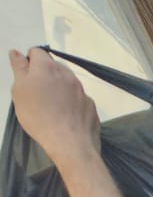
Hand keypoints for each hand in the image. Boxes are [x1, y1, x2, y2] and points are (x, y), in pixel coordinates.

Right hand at [10, 48, 99, 169]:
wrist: (70, 144)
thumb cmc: (39, 116)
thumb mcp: (20, 91)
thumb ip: (19, 69)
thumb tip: (17, 53)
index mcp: (48, 67)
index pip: (37, 52)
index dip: (29, 63)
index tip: (26, 79)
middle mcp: (68, 75)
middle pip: (54, 67)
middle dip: (46, 76)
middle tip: (38, 96)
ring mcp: (83, 91)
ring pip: (68, 83)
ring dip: (60, 89)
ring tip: (53, 109)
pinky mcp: (91, 106)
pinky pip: (79, 100)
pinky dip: (72, 104)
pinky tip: (67, 118)